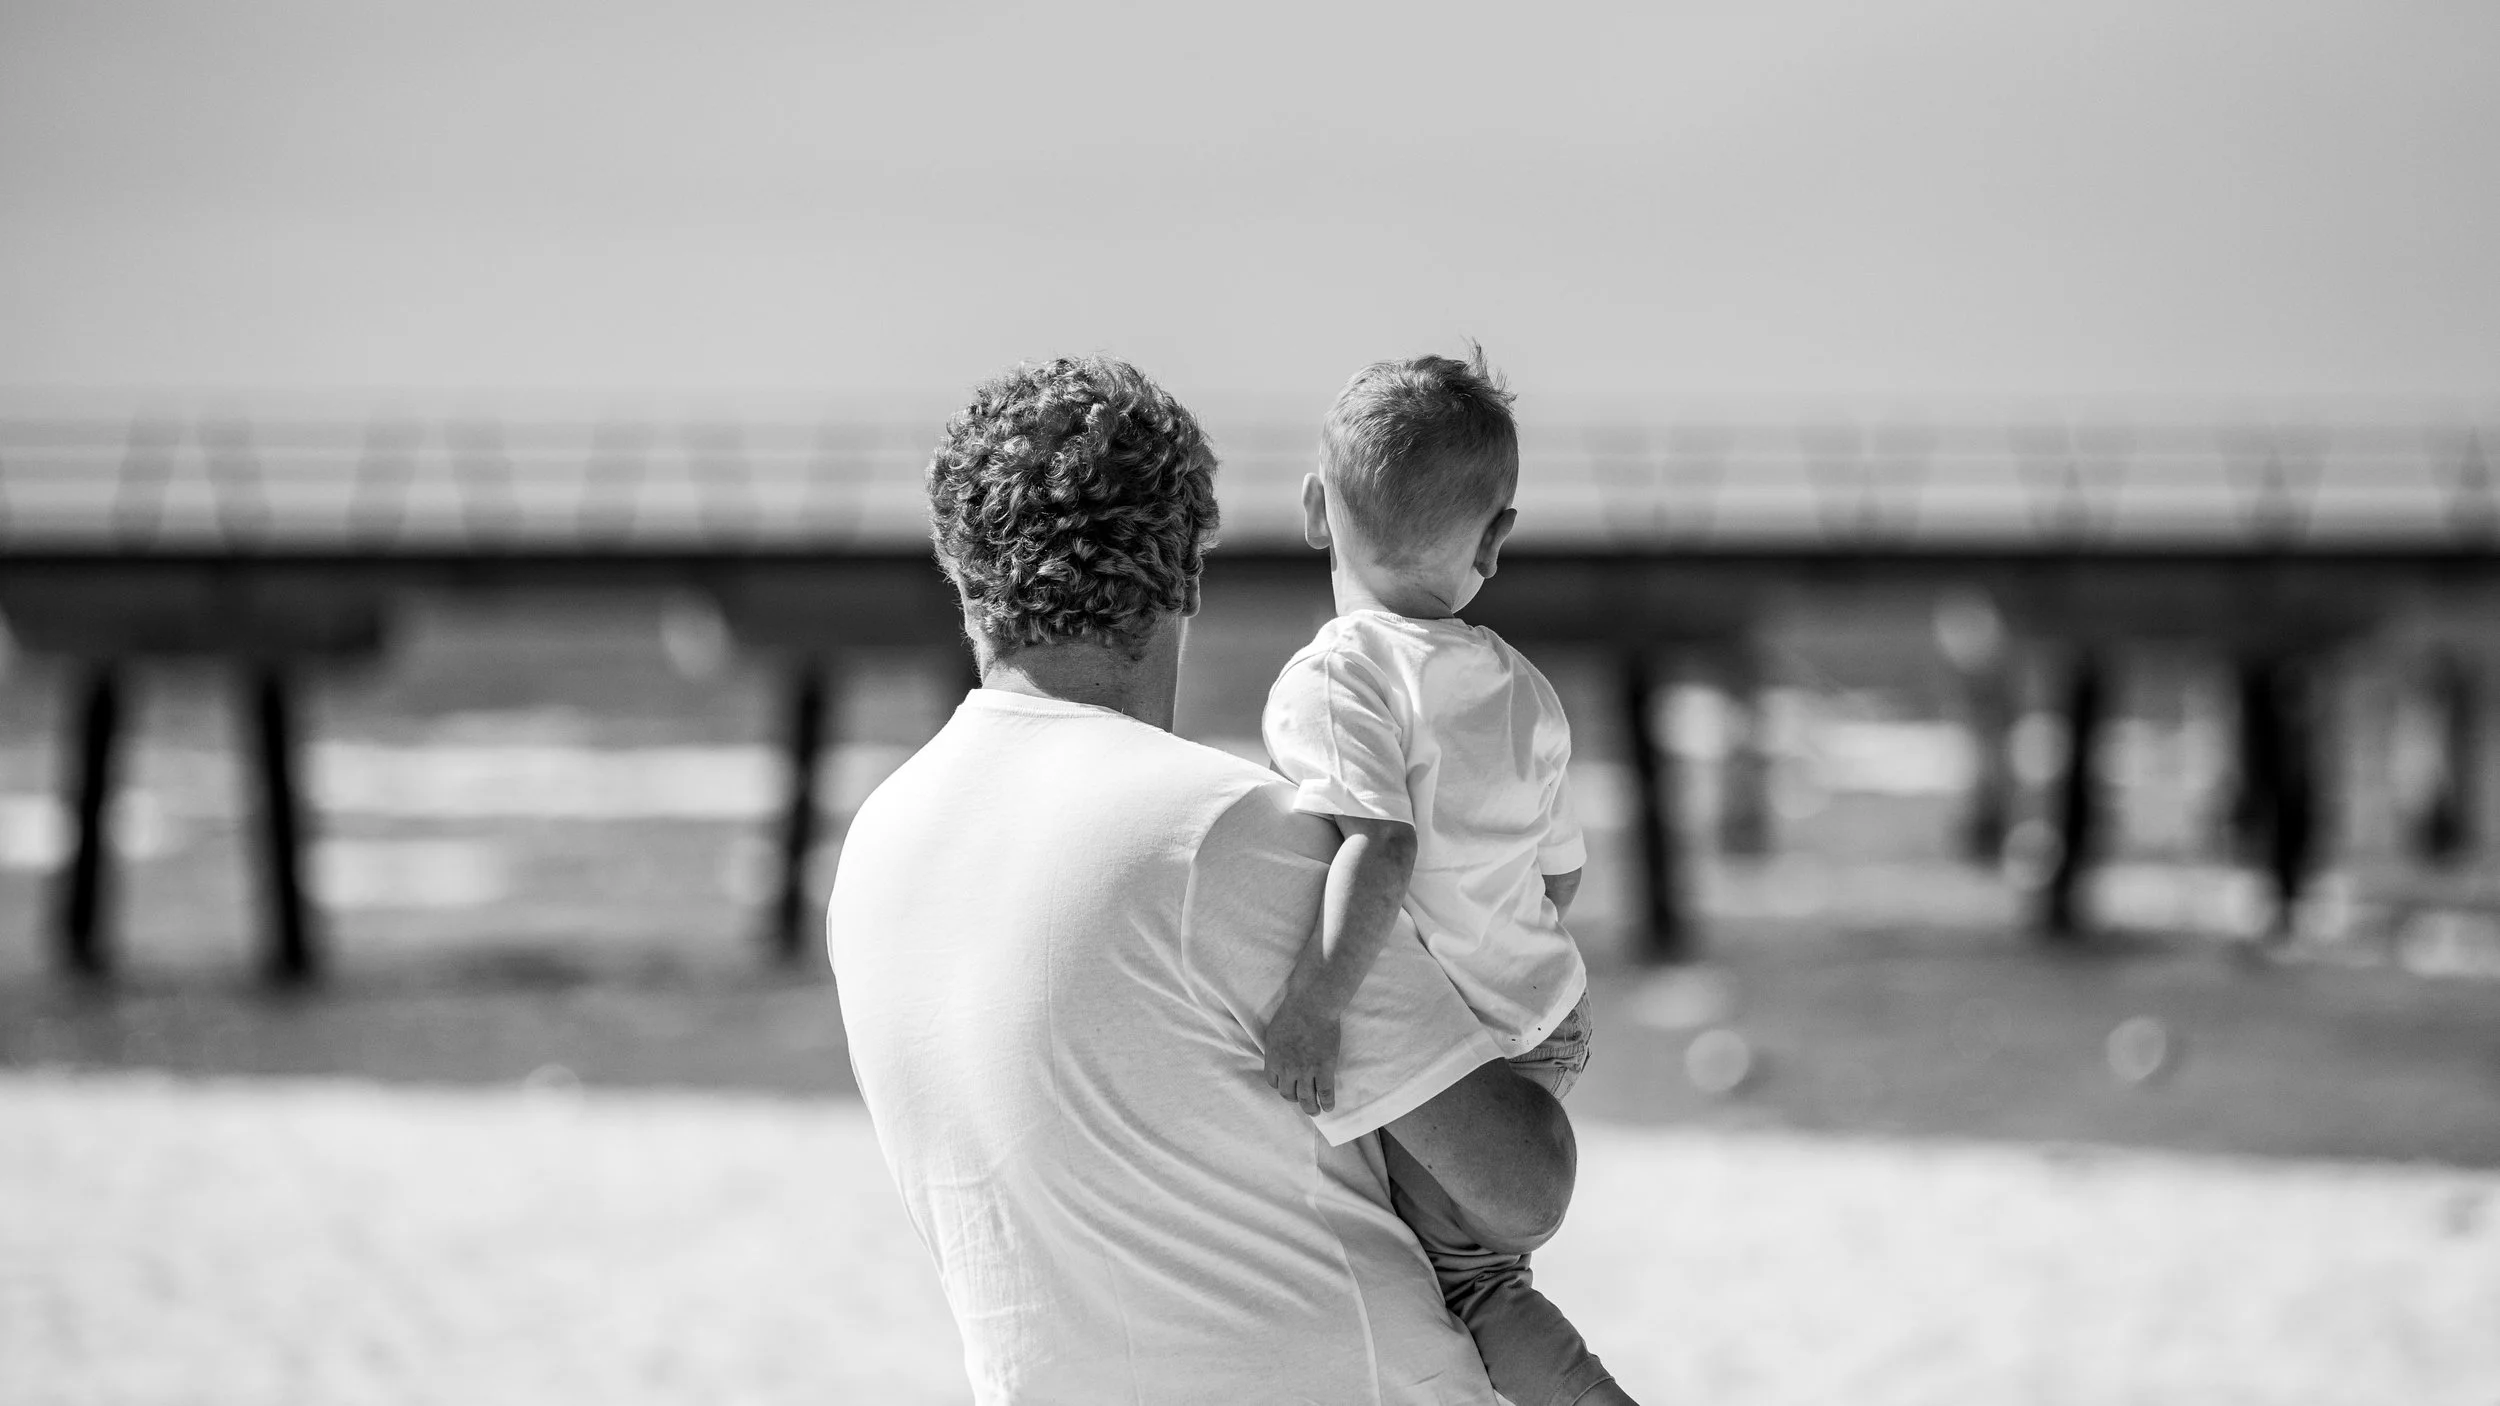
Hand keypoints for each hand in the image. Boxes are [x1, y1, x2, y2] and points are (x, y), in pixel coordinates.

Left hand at [1262, 995, 1343, 1116]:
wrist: (1311, 1005)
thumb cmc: (1292, 1013)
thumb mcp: (1274, 1033)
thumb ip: (1275, 1050)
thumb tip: (1278, 1058)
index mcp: (1274, 1060)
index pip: (1274, 1083)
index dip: (1281, 1087)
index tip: (1288, 1088)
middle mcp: (1288, 1070)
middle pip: (1289, 1094)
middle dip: (1295, 1100)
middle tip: (1302, 1102)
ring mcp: (1306, 1071)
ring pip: (1307, 1098)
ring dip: (1311, 1108)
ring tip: (1315, 1111)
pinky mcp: (1324, 1068)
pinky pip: (1326, 1092)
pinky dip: (1327, 1102)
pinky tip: (1328, 1106)